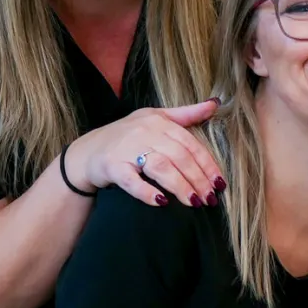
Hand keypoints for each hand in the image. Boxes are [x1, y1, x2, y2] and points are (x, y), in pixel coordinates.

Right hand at [69, 100, 223, 207]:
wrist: (88, 151)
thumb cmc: (127, 135)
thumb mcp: (155, 118)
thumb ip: (186, 114)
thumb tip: (215, 104)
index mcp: (158, 121)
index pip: (190, 143)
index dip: (207, 164)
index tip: (219, 184)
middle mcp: (144, 132)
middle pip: (179, 156)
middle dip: (197, 179)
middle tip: (209, 199)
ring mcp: (127, 148)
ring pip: (160, 167)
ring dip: (180, 186)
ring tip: (194, 203)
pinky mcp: (112, 166)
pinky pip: (132, 180)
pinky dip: (147, 192)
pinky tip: (161, 202)